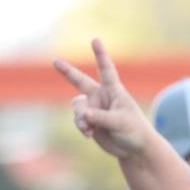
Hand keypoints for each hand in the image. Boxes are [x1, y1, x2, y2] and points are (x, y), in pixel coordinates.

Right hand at [53, 38, 152, 159]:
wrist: (134, 149)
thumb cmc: (134, 132)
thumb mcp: (120, 123)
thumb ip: (101, 117)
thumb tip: (83, 115)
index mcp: (114, 91)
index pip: (106, 70)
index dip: (100, 55)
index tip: (95, 40)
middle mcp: (101, 96)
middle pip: (80, 81)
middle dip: (67, 71)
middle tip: (55, 61)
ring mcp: (94, 109)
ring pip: (77, 106)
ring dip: (80, 117)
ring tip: (88, 128)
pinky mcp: (89, 121)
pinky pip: (78, 119)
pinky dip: (81, 126)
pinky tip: (88, 134)